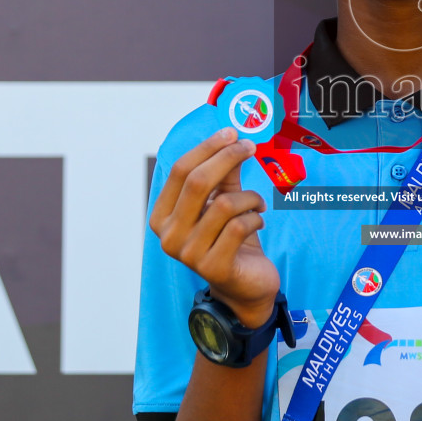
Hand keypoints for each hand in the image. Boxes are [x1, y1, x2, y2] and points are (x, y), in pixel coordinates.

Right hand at [150, 128, 278, 328]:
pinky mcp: (213, 267)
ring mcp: (188, 254)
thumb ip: (224, 175)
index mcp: (162, 216)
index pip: (179, 171)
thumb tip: (232, 138)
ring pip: (223, 204)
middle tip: (250, 147)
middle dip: (227, 157)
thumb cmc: (231, 240)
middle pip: (198, 182)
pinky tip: (259, 221)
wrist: (244, 287)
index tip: (232, 133)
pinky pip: (239, 226)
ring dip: (249, 197)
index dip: (207, 148)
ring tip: (257, 203)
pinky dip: (255, 217)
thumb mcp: (224, 202)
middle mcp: (168, 236)